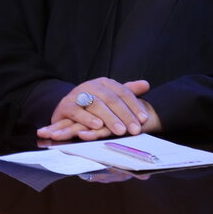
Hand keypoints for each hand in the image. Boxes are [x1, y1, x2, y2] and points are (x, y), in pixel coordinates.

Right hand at [36, 78, 160, 141]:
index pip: (123, 92)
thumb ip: (127, 92)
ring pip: (96, 104)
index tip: (143, 119)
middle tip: (135, 129)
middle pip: (111, 99)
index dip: (134, 105)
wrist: (66, 109)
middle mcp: (91, 86)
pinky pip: (77, 111)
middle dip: (124, 115)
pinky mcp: (66, 106)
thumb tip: (146, 84)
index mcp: (104, 83)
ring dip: (109, 118)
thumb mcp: (110, 98)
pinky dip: (87, 119)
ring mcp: (77, 95)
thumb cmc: (92, 106)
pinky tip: (97, 126)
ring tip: (120, 130)